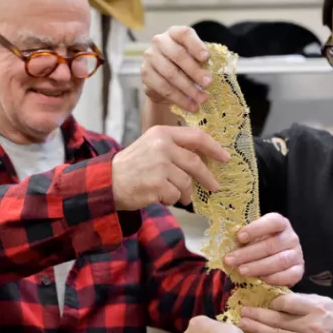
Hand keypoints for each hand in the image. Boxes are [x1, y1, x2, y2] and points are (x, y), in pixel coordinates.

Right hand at [111, 125, 229, 210]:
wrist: (107, 182)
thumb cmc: (132, 166)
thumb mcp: (152, 146)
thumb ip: (176, 148)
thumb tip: (205, 159)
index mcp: (162, 132)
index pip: (196, 137)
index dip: (214, 148)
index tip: (225, 157)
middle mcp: (162, 146)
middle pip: (195, 163)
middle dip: (207, 177)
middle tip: (214, 186)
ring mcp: (159, 165)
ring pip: (186, 182)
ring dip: (184, 193)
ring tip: (174, 194)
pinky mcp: (157, 184)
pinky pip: (175, 195)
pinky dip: (171, 199)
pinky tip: (159, 196)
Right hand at [141, 26, 211, 112]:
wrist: (163, 78)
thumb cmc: (183, 65)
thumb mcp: (193, 59)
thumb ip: (201, 61)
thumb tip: (212, 74)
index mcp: (174, 33)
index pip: (184, 34)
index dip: (196, 45)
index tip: (206, 58)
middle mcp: (160, 41)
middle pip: (178, 55)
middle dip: (195, 71)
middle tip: (208, 84)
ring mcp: (150, 57)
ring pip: (171, 74)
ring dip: (188, 89)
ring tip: (201, 99)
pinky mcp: (145, 74)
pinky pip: (163, 87)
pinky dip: (179, 98)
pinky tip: (190, 105)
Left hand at [224, 213, 303, 286]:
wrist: (275, 261)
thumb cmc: (259, 245)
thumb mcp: (252, 237)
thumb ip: (243, 238)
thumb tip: (227, 242)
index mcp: (280, 224)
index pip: (273, 222)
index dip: (256, 229)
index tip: (239, 237)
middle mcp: (291, 237)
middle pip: (271, 245)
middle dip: (248, 253)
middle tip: (230, 260)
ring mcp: (297, 254)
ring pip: (279, 261)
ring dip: (257, 267)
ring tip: (241, 271)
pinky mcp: (299, 270)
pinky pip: (290, 275)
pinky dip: (274, 278)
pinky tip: (260, 279)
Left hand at [240, 294, 332, 332]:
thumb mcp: (324, 303)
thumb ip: (303, 301)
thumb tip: (278, 301)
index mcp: (317, 308)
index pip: (287, 303)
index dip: (273, 303)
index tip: (263, 302)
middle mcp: (311, 326)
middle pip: (278, 320)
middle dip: (258, 316)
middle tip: (243, 312)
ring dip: (258, 330)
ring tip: (244, 324)